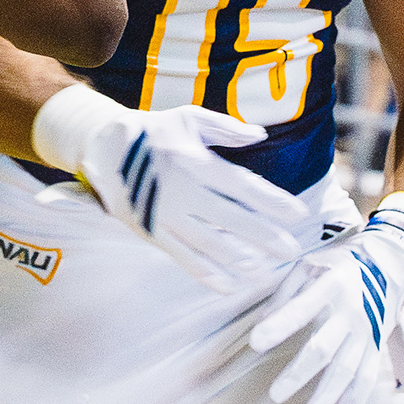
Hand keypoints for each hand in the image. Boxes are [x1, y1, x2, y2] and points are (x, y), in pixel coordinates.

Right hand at [30, 86, 305, 292]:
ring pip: (208, 243)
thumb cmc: (154, 130)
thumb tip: (260, 135)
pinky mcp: (150, 230)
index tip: (299, 214)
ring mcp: (166, 214)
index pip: (243, 185)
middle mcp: (183, 190)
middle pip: (231, 218)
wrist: (104, 146)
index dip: (272, 201)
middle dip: (264, 236)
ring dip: (238, 259)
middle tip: (292, 250)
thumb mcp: (189, 118)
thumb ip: (226, 127)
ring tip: (263, 272)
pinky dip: (204, 273)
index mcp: (197, 162)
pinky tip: (226, 285)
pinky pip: (181, 257)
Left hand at [248, 207, 403, 403]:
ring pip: (347, 370)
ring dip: (328, 396)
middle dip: (299, 374)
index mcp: (330, 284)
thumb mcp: (309, 263)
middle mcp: (351, 311)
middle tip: (276, 394)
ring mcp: (367, 331)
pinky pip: (367, 377)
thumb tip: (261, 323)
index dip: (278, 326)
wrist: (387, 262)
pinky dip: (354, 400)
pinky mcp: (377, 345)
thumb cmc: (338, 263)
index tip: (255, 343)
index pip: (300, 308)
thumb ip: (285, 293)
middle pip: (324, 348)